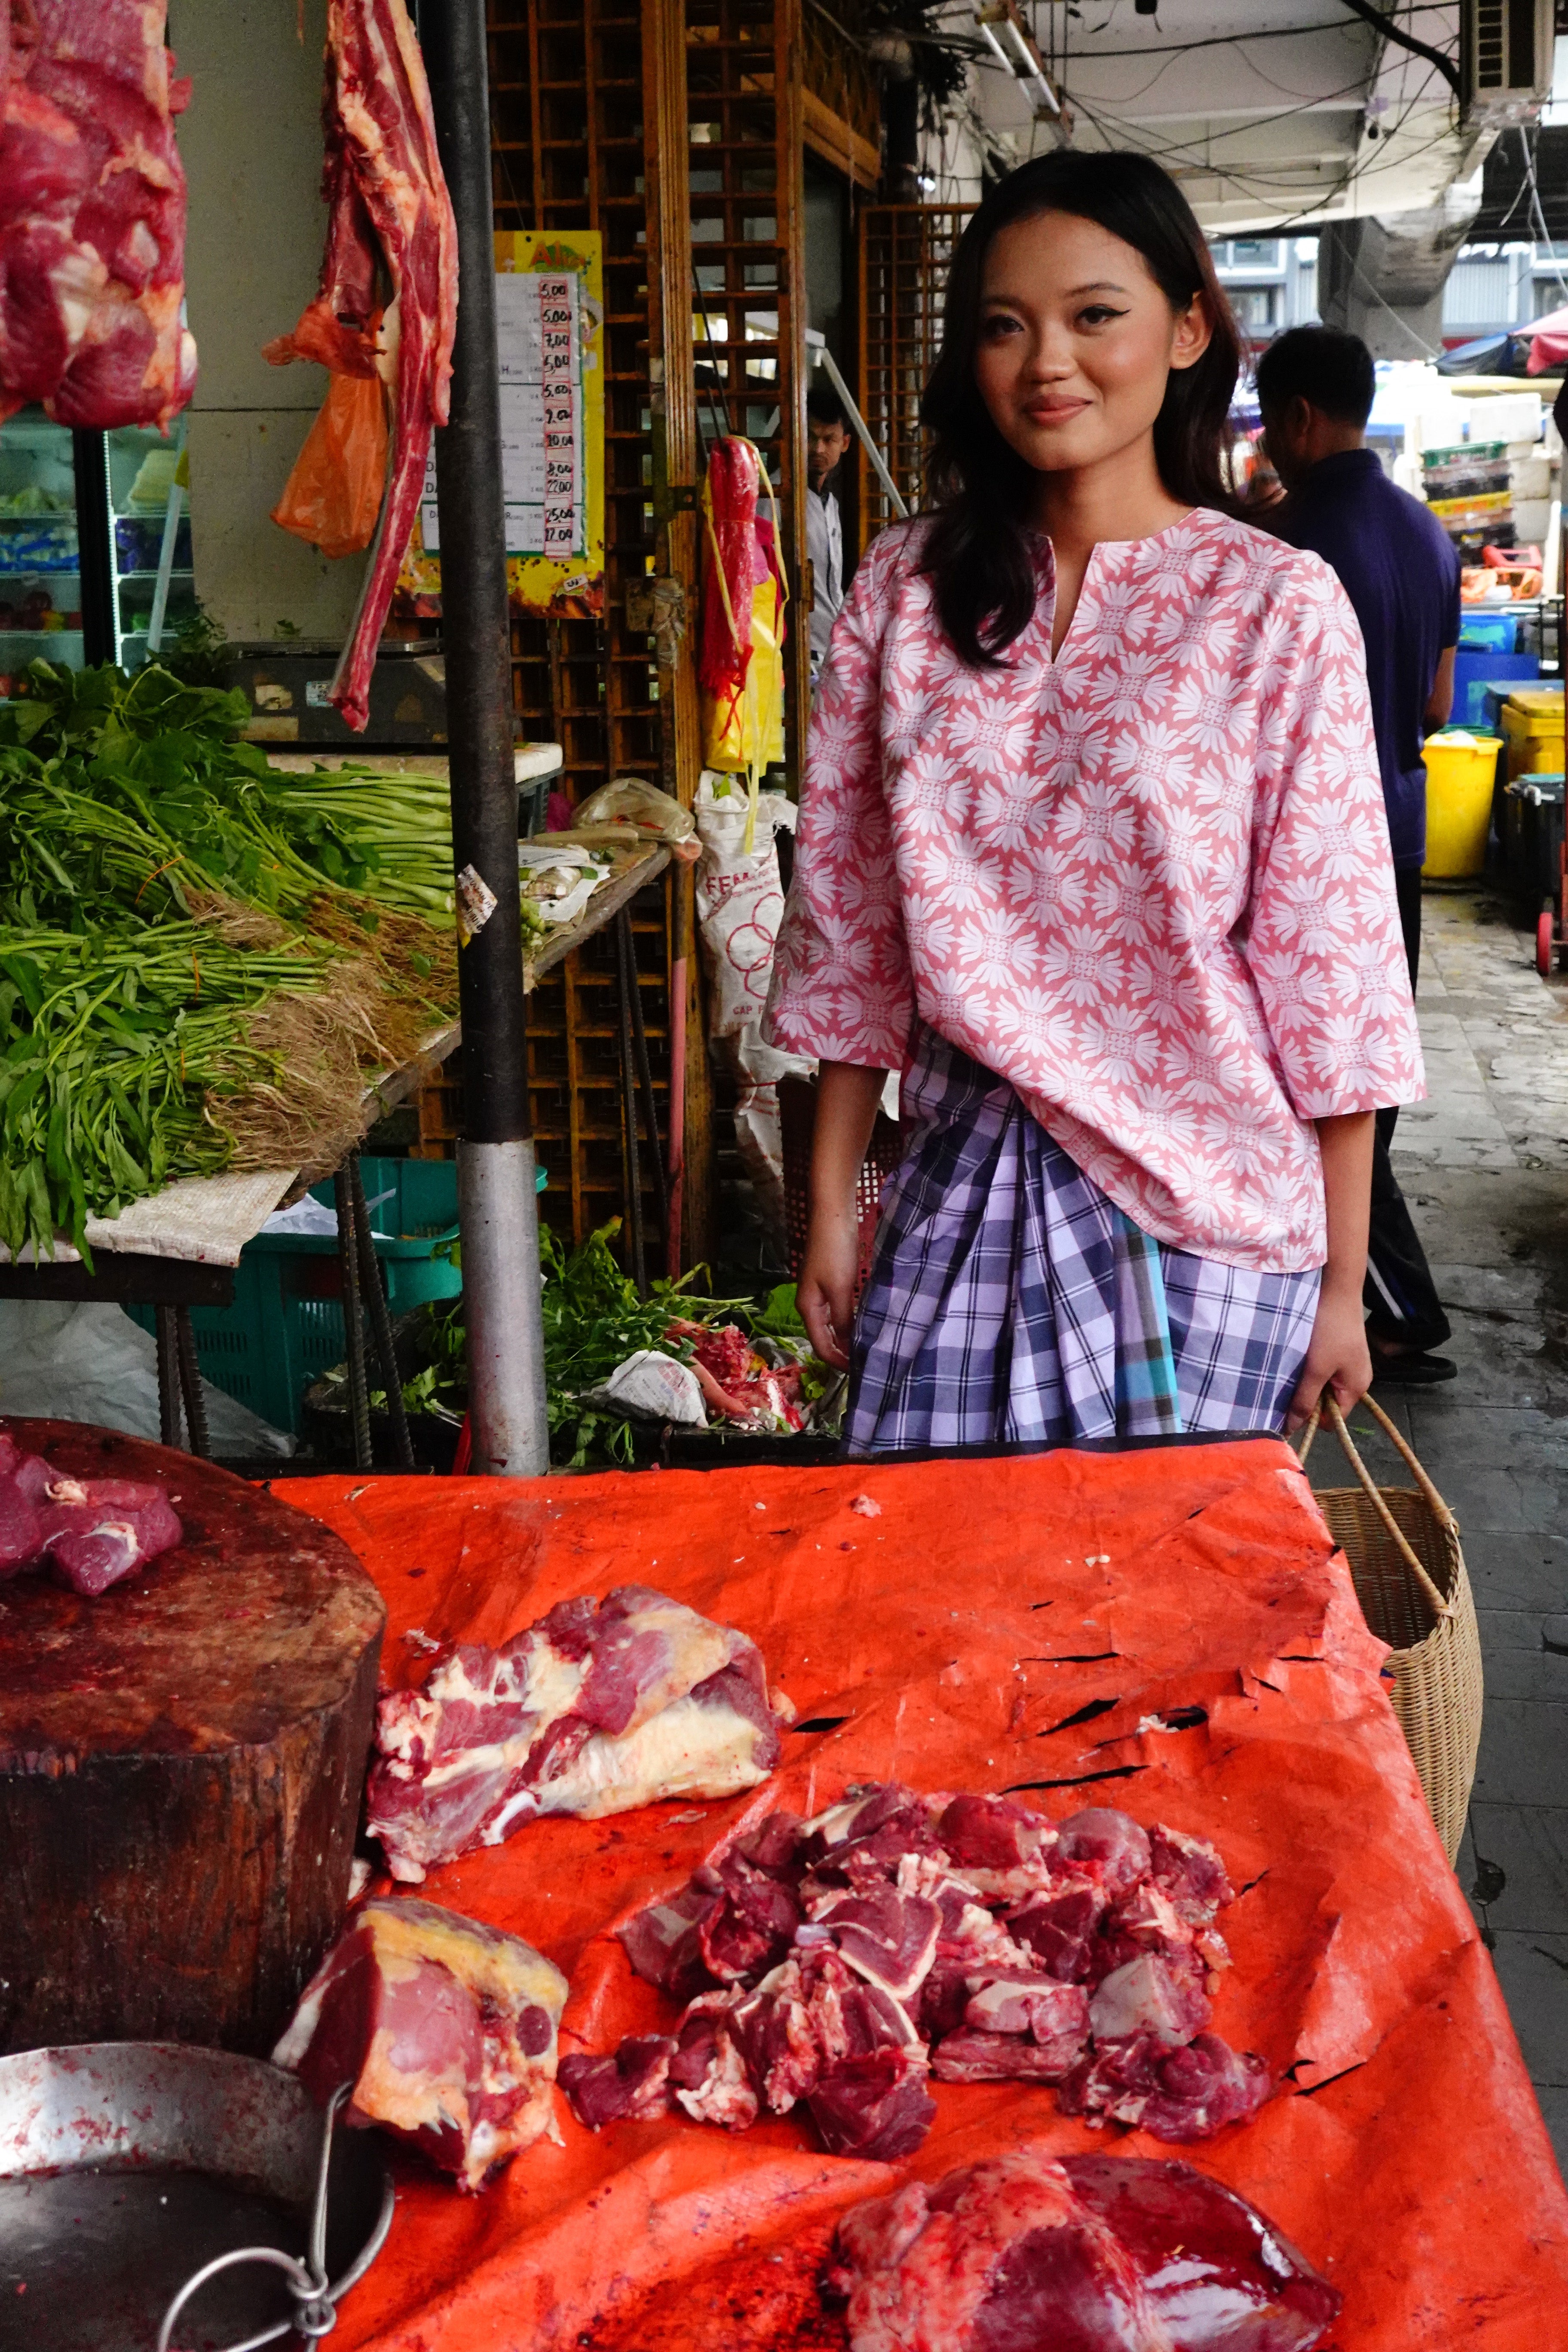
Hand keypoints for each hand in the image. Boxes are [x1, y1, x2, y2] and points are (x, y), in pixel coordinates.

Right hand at [798, 1204, 860, 1370]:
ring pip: (833, 1326)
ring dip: (847, 1339)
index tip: (859, 1372)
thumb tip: (848, 1346)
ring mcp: (820, 1293)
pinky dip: (850, 1323)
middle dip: (842, 1354)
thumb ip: (843, 1319)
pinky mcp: (831, 1283)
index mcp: (808, 1308)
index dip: (838, 1362)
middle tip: (865, 1365)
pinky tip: (864, 1325)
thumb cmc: (834, 1251)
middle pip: (825, 1338)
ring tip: (867, 1350)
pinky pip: (839, 1312)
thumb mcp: (840, 1288)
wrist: (833, 1216)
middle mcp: (811, 1304)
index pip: (821, 1346)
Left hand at [1285, 1283, 1371, 1433]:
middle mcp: (1356, 1378)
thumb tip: (1292, 1429)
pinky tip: (1298, 1356)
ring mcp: (1348, 1363)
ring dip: (1306, 1381)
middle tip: (1286, 1385)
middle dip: (1306, 1398)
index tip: (1289, 1409)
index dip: (1311, 1419)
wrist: (1337, 1288)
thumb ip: (1304, 1400)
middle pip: (1327, 1403)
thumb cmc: (1330, 1329)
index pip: (1332, 1420)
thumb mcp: (1315, 1369)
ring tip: (1290, 1369)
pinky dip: (1309, 1366)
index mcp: (1356, 1388)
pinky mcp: (1340, 1349)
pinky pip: (1322, 1368)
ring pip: (1322, 1384)